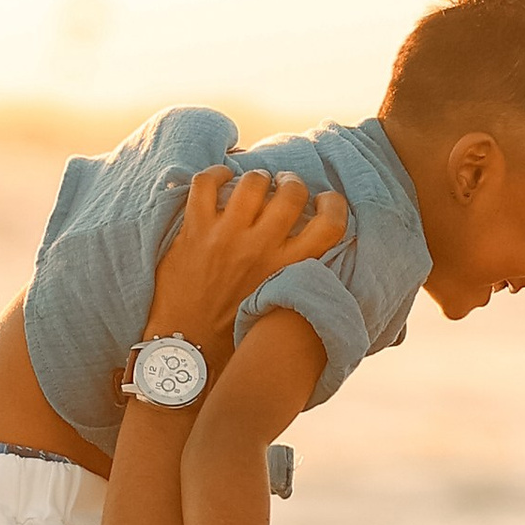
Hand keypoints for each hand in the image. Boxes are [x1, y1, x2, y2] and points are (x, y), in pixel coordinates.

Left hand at [146, 167, 350, 357]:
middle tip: (287, 187)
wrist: (190, 350)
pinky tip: (222, 179)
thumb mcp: (283, 309)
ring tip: (256, 185)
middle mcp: (261, 249)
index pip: (331, 224)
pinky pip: (206, 183)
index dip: (334, 205)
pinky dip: (216, 174)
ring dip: (259, 179)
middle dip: (293, 183)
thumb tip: (317, 259)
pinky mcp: (195, 231)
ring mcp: (226, 237)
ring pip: (253, 182)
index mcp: (289, 270)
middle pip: (292, 192)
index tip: (326, 202)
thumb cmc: (238, 335)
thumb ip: (300, 281)